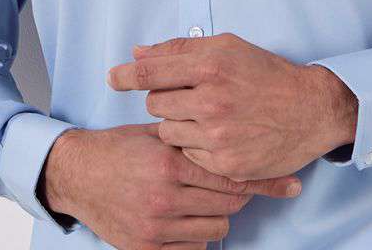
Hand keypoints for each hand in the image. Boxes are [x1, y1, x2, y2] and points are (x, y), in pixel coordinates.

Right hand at [40, 122, 301, 248]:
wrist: (78, 174)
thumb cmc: (120, 148)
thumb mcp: (157, 132)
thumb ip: (193, 135)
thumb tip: (235, 135)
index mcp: (170, 162)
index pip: (231, 174)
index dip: (264, 180)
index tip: (292, 185)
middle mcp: (165, 196)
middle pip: (230, 202)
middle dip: (237, 191)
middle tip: (233, 180)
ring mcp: (156, 226)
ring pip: (217, 226)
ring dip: (217, 212)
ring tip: (202, 196)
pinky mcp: (146, 248)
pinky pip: (194, 246)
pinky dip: (197, 232)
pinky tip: (187, 215)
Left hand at [106, 32, 356, 181]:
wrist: (309, 109)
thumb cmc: (266, 74)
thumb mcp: (227, 47)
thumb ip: (180, 49)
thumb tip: (139, 53)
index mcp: (210, 66)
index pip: (151, 71)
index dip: (126, 75)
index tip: (113, 78)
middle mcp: (212, 100)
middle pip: (155, 103)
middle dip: (165, 98)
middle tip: (189, 96)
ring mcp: (218, 135)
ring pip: (167, 132)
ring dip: (177, 124)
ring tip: (205, 115)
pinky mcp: (225, 163)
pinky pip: (188, 155)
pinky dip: (196, 145)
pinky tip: (217, 134)